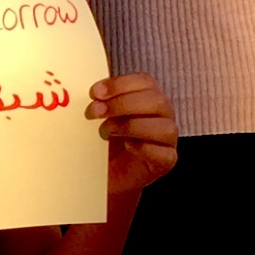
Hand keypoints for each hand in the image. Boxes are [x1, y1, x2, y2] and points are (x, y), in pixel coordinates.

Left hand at [86, 72, 177, 195]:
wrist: (105, 173)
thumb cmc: (102, 140)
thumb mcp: (98, 116)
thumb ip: (98, 101)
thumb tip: (88, 93)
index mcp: (147, 97)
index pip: (144, 81)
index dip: (120, 84)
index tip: (95, 92)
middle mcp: (162, 115)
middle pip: (155, 100)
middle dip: (121, 104)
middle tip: (95, 112)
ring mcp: (167, 139)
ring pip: (164, 126)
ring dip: (130, 126)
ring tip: (105, 132)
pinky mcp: (166, 161)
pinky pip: (164, 153)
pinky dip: (143, 147)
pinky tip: (126, 146)